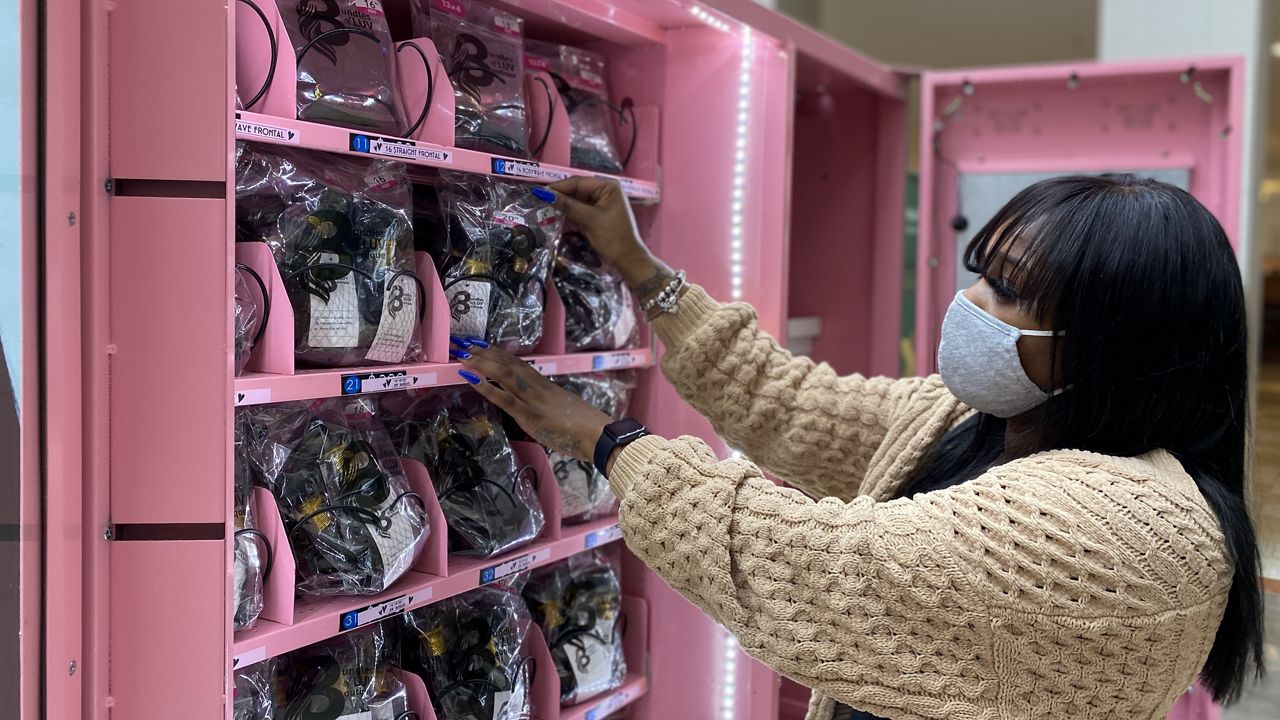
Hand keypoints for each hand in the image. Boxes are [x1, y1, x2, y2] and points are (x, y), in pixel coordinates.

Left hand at [452, 340, 610, 462]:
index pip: (519, 364)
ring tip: (464, 356)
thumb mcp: (565, 411)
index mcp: (546, 386)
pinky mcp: (529, 414)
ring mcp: (532, 399)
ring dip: (481, 364)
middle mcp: (537, 387)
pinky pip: (504, 398)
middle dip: (486, 354)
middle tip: (466, 345)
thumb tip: (543, 410)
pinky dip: (485, 387)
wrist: (598, 435)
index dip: (500, 354)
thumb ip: (550, 407)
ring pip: (504, 374)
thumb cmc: (586, 428)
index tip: (485, 346)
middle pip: (508, 364)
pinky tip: (471, 379)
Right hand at [535, 178, 676, 302]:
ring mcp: (601, 201)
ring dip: (562, 203)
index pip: (578, 182)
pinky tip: (556, 213)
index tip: (539, 191)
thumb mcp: (590, 220)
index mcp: (608, 186)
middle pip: (576, 189)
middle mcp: (604, 190)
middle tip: (538, 198)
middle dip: (559, 194)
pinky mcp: (597, 212)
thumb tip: (545, 194)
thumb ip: (568, 206)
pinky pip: (579, 208)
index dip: (558, 187)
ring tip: (543, 205)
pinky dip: (569, 211)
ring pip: (576, 198)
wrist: (627, 259)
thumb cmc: (613, 238)